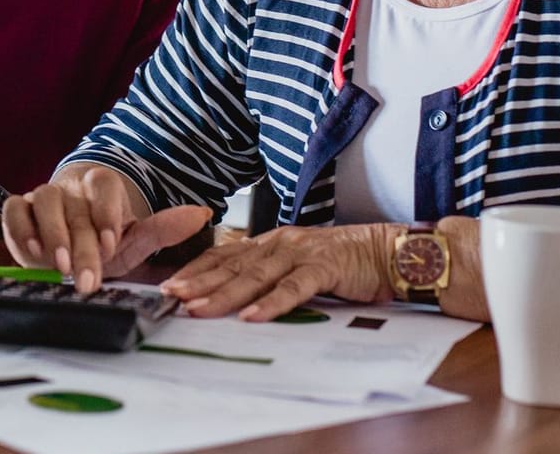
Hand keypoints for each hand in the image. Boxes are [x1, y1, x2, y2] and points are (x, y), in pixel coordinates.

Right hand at [3, 166, 211, 293]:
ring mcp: (42, 197)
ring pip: (44, 202)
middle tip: (87, 278)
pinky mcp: (18, 211)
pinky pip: (14, 211)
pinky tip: (32, 251)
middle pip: (75, 206)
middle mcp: (71, 188)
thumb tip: (201, 214)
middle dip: (82, 244)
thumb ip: (163, 229)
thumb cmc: (103, 243)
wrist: (71, 247)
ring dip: (52, 235)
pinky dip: (20, 228)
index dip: (106, 212)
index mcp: (101, 187)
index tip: (112, 244)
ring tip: (60, 265)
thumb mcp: (134, 240)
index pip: (104, 186)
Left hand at [159, 223, 396, 320]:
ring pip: (255, 275)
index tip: (171, 284)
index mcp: (271, 242)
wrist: (387, 252)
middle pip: (232, 265)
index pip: (225, 255)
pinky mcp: (324, 266)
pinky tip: (252, 316)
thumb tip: (237, 298)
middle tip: (173, 296)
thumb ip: (270, 277)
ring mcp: (301, 253)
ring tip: (200, 308)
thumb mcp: (298, 266)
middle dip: (200, 281)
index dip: (197, 269)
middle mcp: (280, 243)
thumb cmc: (343, 262)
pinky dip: (271, 303)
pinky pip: (293, 287)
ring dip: (225, 293)